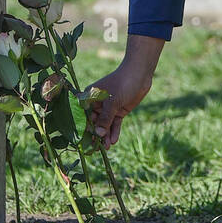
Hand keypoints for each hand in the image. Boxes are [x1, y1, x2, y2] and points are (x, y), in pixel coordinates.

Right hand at [86, 34, 163, 148]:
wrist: (140, 74)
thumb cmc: (122, 82)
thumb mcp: (113, 102)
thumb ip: (105, 119)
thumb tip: (98, 134)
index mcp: (90, 97)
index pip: (82, 114)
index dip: (81, 127)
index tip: (81, 141)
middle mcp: (97, 103)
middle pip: (93, 122)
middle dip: (95, 135)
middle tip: (95, 148)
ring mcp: (108, 107)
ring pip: (105, 124)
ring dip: (105, 136)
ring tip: (106, 148)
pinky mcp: (118, 110)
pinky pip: (114, 123)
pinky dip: (114, 131)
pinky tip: (113, 141)